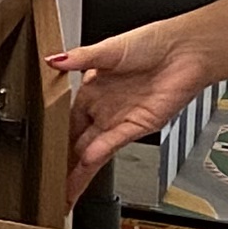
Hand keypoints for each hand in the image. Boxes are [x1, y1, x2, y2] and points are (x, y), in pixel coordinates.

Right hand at [48, 14, 223, 174]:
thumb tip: (53, 60)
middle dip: (65, 161)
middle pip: (79, 141)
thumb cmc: (151, 43)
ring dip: (81, 169)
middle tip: (50, 180)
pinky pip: (114, 143)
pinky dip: (100, 153)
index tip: (43, 151)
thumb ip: (79, 58)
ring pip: (95, 150)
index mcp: (93, 90)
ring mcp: (121, 120)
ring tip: (65, 186)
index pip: (68, 119)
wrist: (184, 51)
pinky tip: (86, 161)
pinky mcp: (138, 126)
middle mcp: (106, 108)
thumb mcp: (107, 48)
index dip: (56, 136)